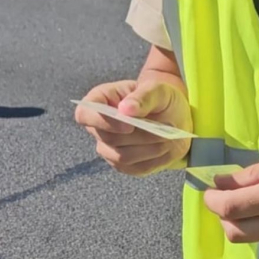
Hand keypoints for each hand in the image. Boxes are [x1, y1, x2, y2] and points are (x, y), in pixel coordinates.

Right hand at [75, 79, 191, 175]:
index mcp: (99, 101)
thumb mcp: (157, 90)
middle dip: (138, 136)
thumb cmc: (161, 99)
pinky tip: (166, 148)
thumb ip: (142, 97)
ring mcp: (108, 148)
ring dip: (149, 148)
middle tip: (163, 129)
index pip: (84, 114)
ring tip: (168, 136)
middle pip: (108, 138)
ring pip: (122, 157)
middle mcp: (98, 127)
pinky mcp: (122, 165)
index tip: (128, 125)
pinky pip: (135, 168)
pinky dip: (155, 159)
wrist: (174, 118)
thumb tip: (126, 109)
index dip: (101, 122)